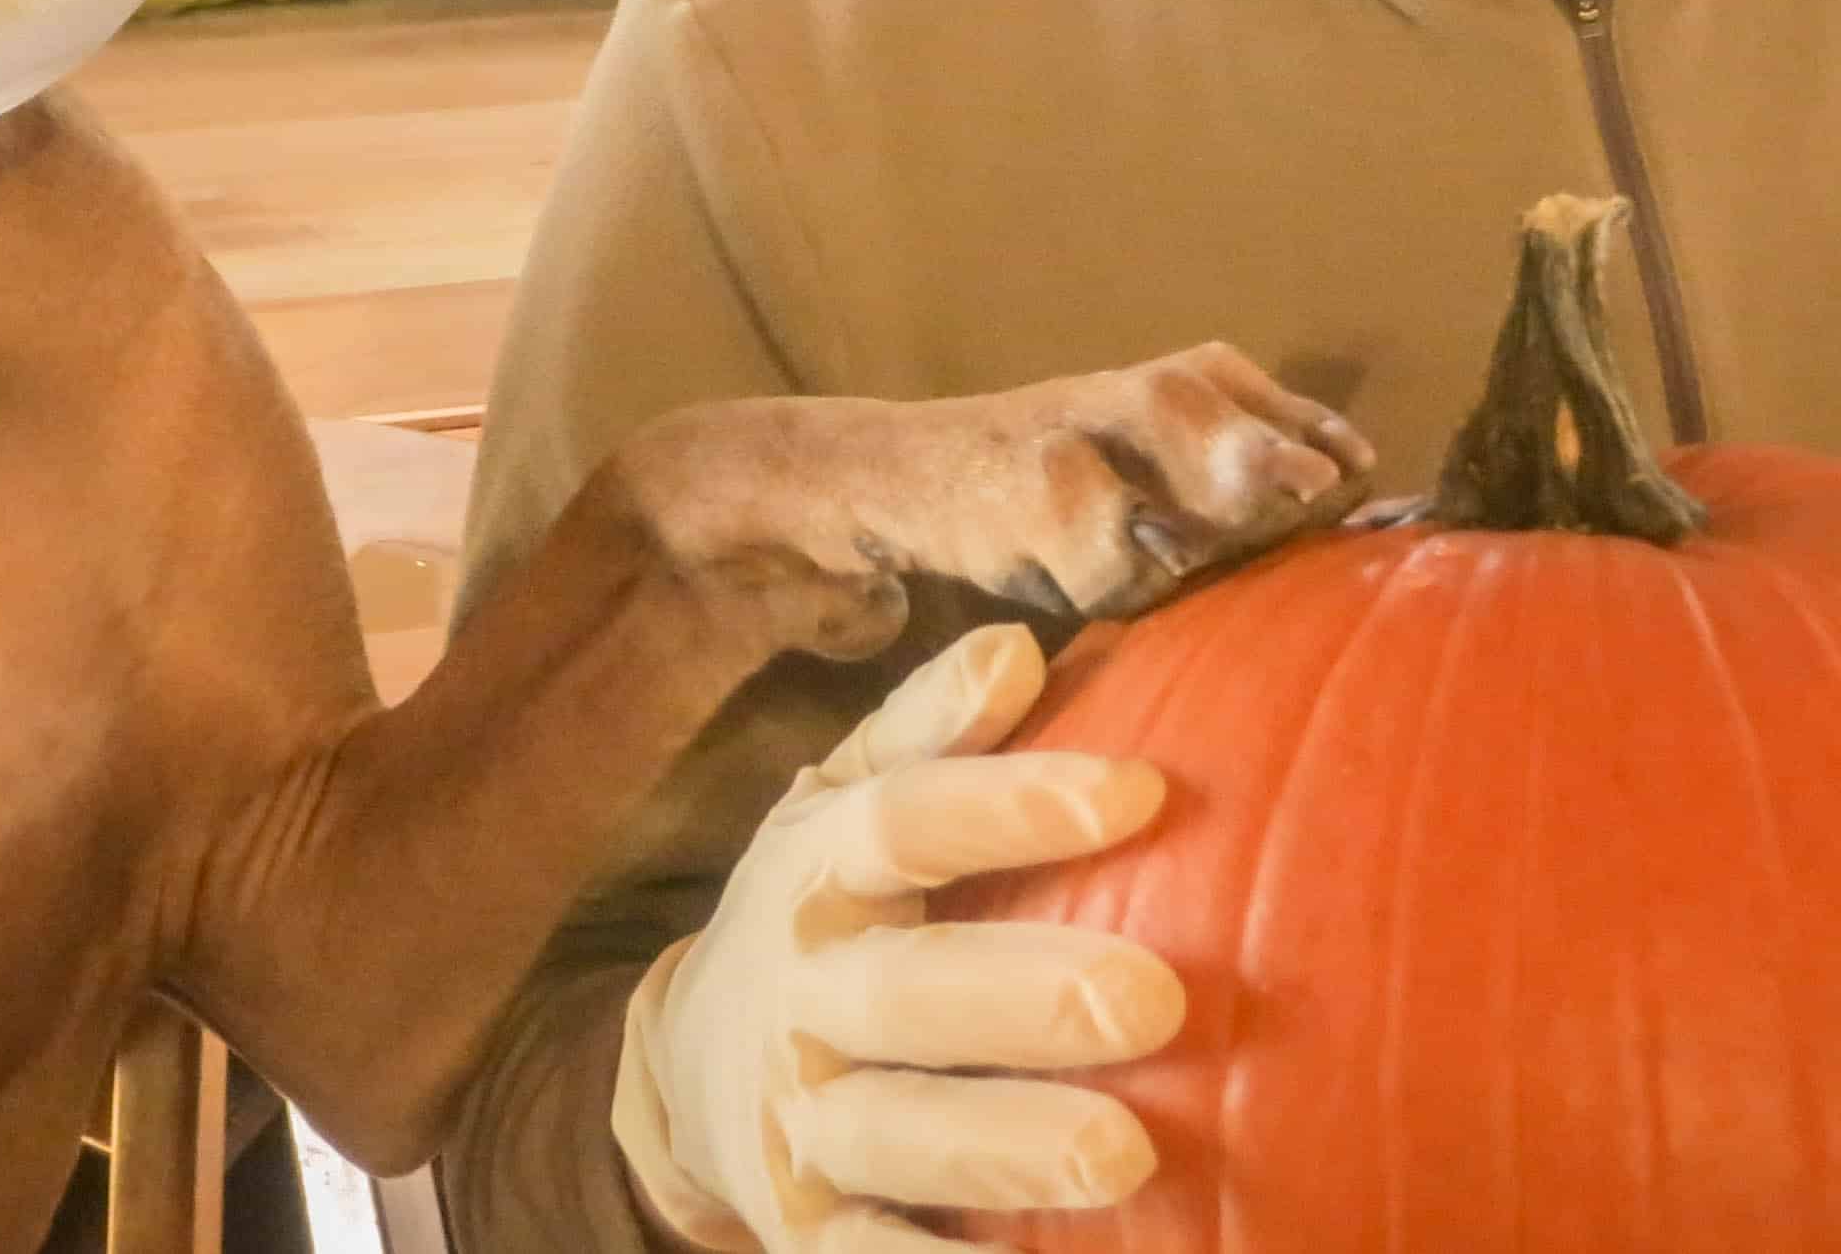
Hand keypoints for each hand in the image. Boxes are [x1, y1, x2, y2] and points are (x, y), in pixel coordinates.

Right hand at [613, 625, 1177, 1250]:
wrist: (687, 1068)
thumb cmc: (827, 911)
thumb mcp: (845, 801)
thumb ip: (931, 732)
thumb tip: (1021, 645)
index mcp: (818, 872)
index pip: (904, 822)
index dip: (1011, 803)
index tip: (1139, 792)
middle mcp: (801, 996)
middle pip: (905, 995)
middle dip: (1023, 998)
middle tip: (1153, 998)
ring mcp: (801, 1122)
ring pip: (894, 1138)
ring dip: (1003, 1147)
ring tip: (1124, 1155)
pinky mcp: (806, 1228)